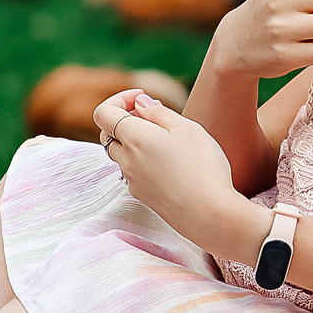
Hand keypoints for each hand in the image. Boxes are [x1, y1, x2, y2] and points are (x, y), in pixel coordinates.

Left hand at [95, 90, 258, 258]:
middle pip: (108, 133)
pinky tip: (170, 165)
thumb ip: (159, 113)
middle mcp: (126, 159)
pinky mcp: (142, 196)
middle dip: (125, 119)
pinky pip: (133, 171)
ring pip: (120, 153)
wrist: (210, 215)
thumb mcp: (187, 129)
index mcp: (134, 137)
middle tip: (155, 118)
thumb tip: (140, 104)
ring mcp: (132, 180)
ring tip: (165, 141)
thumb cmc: (202, 167)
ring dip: (134, 141)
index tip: (143, 98)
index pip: (103, 112)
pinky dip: (143, 161)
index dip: (119, 98)